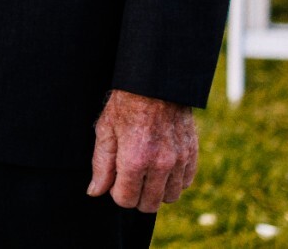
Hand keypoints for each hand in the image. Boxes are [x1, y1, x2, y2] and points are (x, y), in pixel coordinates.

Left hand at [87, 89, 197, 213]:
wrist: (155, 83)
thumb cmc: (125, 104)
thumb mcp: (105, 130)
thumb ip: (101, 165)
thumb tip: (95, 191)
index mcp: (135, 159)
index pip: (126, 200)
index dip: (117, 193)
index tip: (115, 179)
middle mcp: (160, 164)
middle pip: (149, 205)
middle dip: (136, 196)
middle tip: (129, 178)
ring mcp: (179, 161)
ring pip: (170, 197)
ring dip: (157, 191)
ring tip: (146, 172)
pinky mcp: (192, 154)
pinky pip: (185, 183)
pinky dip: (173, 180)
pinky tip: (161, 166)